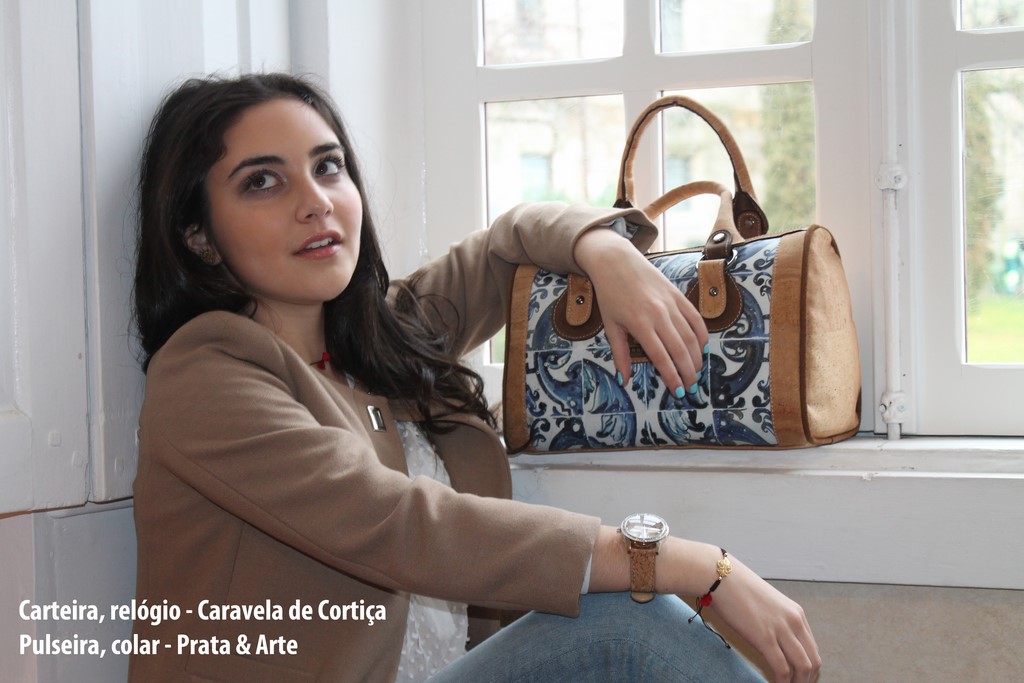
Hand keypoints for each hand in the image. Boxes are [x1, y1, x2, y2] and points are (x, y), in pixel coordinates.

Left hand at [573, 228, 707, 393]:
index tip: (678, 392)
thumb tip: (624, 380)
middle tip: (692, 388)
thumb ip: (620, 354)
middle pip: (681, 350)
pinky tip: (703, 349)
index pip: (661, 358)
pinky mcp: (678, 295)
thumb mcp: (610, 326)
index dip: (672, 377)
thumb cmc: (609, 294)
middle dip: (688, 372)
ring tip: (697, 373)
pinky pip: (695, 319)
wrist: (616, 261)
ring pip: (691, 336)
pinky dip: (702, 336)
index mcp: (640, 324)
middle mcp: (659, 315)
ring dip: (697, 358)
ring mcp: (671, 304)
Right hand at [709, 555, 821, 682]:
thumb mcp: (767, 604)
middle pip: (813, 660)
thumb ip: (776, 622)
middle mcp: (794, 621)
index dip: (809, 668)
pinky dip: (782, 682)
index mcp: (796, 613)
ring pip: (803, 667)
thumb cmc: (737, 588)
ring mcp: (781, 629)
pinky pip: (782, 669)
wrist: (721, 576)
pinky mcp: (765, 638)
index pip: (813, 649)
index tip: (799, 678)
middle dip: (807, 679)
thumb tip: (774, 642)